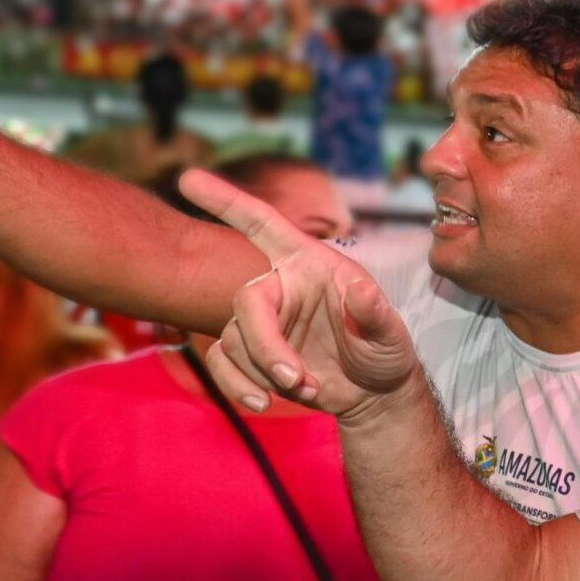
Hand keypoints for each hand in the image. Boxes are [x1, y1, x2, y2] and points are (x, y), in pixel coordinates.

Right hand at [177, 168, 417, 416]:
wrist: (373, 392)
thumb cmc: (384, 350)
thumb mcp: (392, 334)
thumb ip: (377, 313)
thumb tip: (361, 290)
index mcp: (308, 262)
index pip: (262, 223)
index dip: (227, 200)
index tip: (187, 178)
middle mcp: (279, 284)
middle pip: (246, 301)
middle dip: (265, 345)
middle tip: (295, 380)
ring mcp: (262, 320)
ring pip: (233, 339)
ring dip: (262, 372)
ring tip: (306, 390)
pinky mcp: (249, 353)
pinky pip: (222, 363)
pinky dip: (239, 386)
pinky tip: (263, 402)